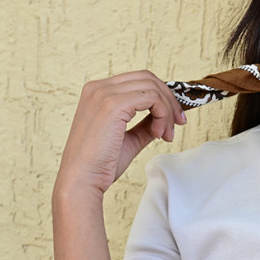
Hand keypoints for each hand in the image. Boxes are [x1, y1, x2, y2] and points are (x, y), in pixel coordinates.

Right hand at [55, 71, 185, 197]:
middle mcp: (98, 88)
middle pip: (147, 78)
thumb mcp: (128, 139)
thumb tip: (164, 118)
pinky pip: (152, 98)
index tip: (174, 118)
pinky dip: (163, 114)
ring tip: (166, 134)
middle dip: (169, 100)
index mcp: (97, 92)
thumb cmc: (99, 165)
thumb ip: (144, 125)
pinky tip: (159, 134)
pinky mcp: (113, 104)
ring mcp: (104, 94)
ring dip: (167, 111)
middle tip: (178, 123)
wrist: (81, 181)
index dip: (161, 96)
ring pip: (152, 88)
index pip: (138, 81)